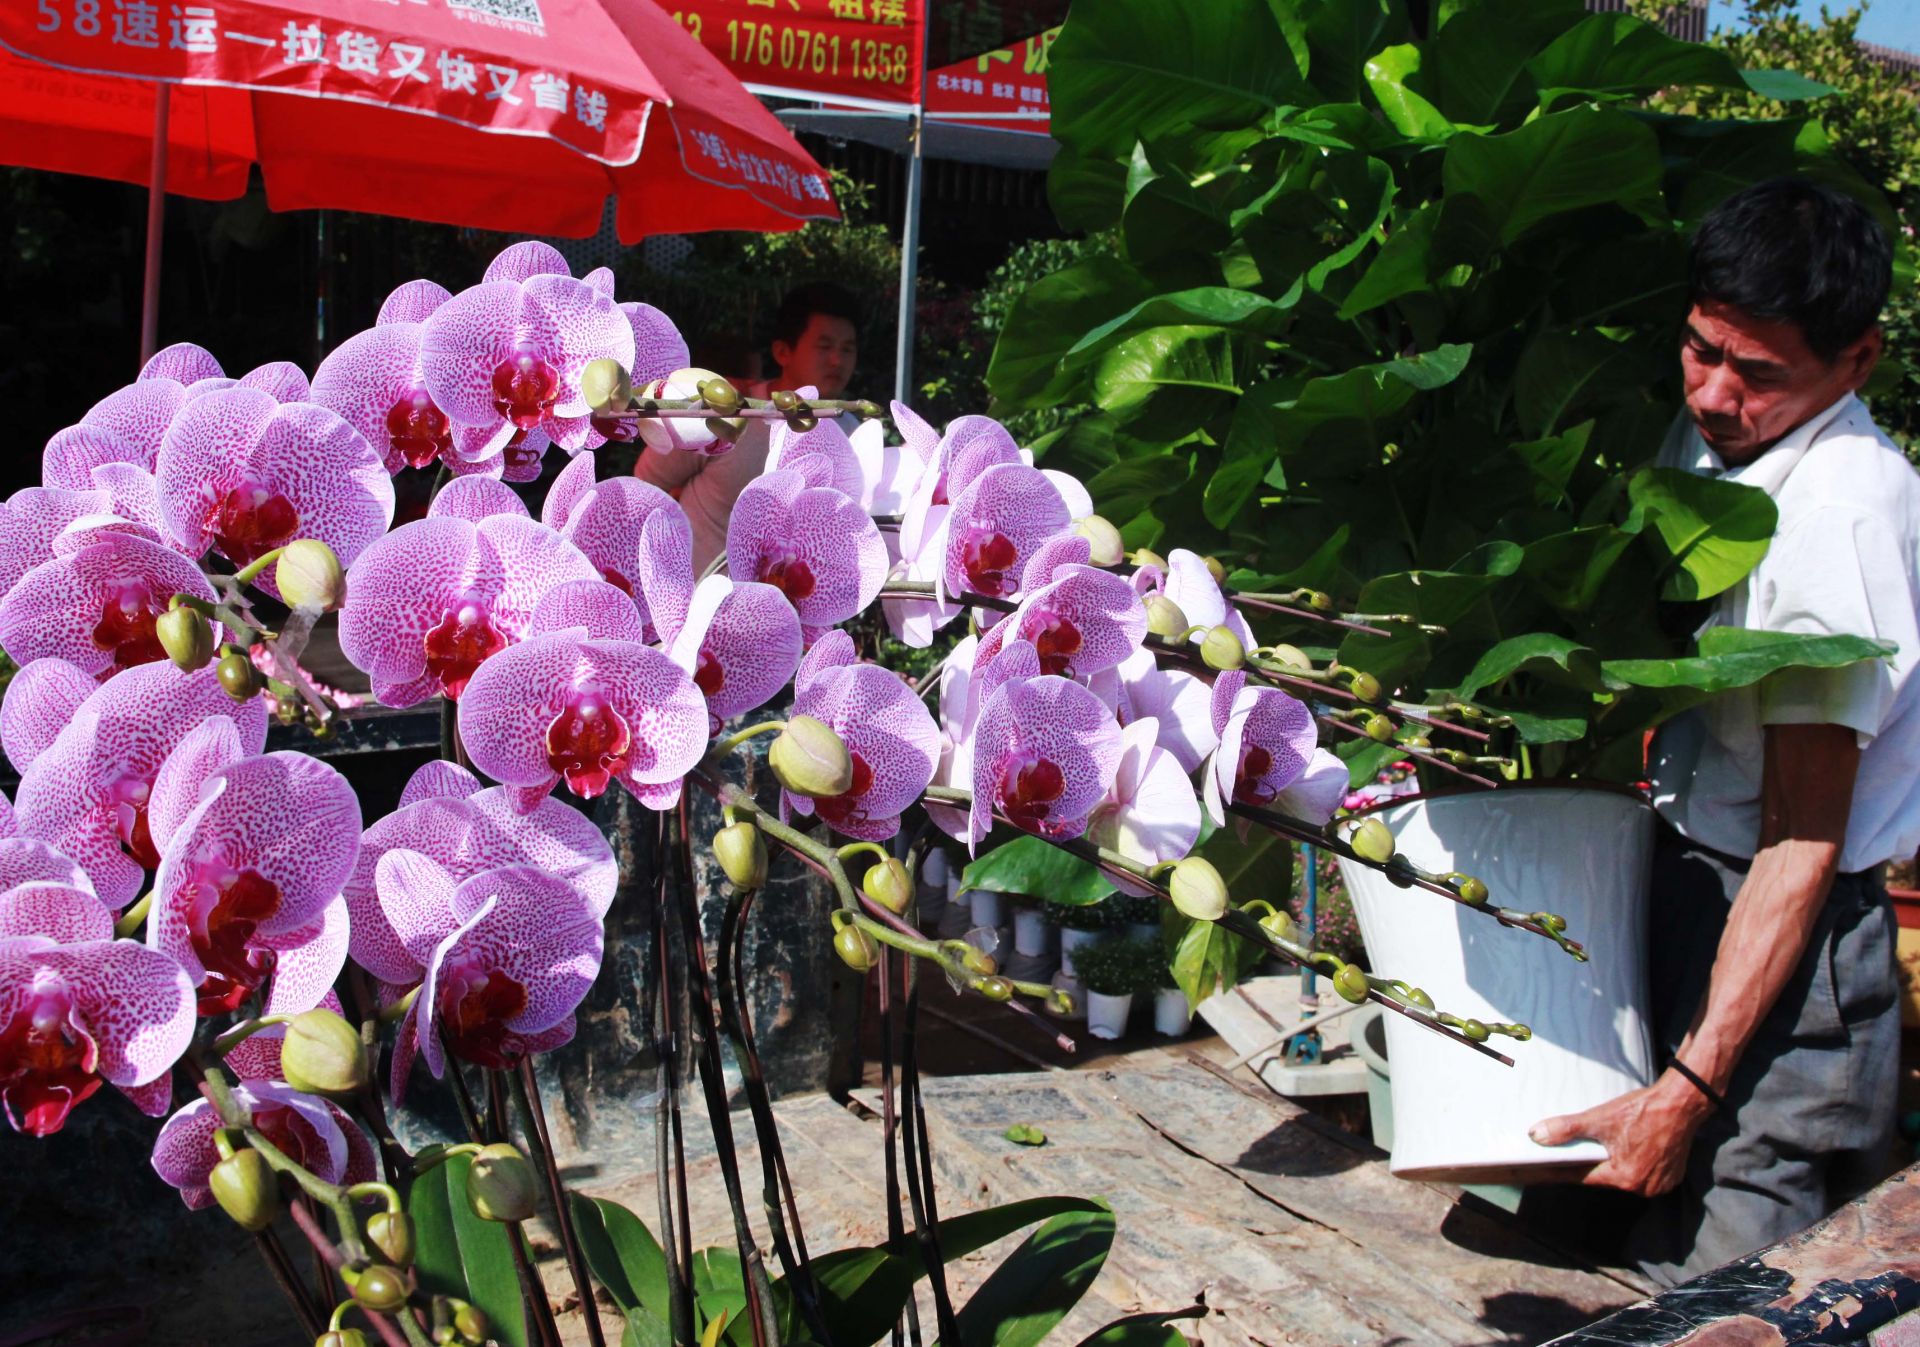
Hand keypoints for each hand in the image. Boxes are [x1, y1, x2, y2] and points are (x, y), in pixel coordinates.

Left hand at [1529, 1073, 1712, 1196]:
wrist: (1682, 1103)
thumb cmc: (1643, 1110)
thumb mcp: (1600, 1118)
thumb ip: (1567, 1129)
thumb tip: (1536, 1136)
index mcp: (1624, 1178)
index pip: (1578, 1177)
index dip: (1555, 1172)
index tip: (1534, 1174)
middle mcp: (1643, 1187)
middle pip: (1601, 1177)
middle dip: (1586, 1164)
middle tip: (1570, 1151)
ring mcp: (1659, 1185)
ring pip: (1622, 1176)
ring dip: (1611, 1164)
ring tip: (1604, 1148)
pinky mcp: (1670, 1177)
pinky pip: (1641, 1174)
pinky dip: (1631, 1164)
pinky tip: (1626, 1150)